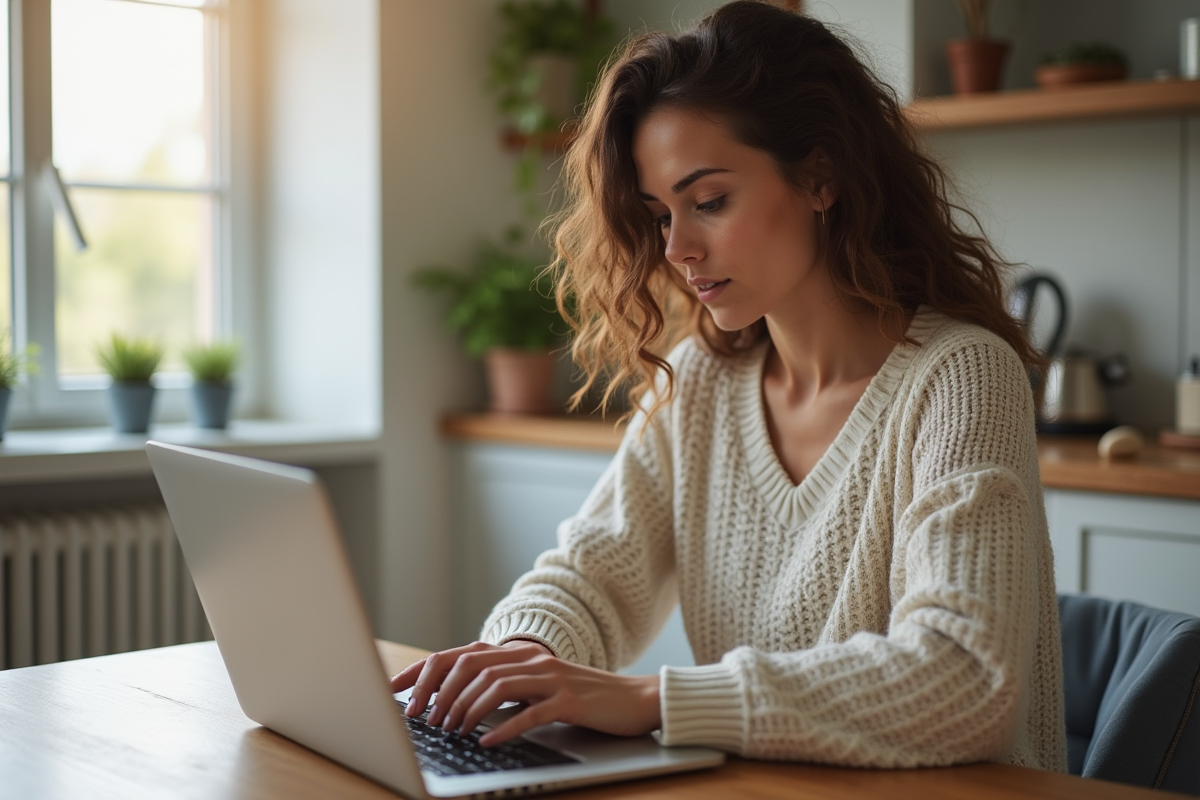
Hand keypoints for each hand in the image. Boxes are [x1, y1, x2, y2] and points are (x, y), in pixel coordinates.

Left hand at [389, 640, 660, 745]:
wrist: (633, 699)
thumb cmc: (580, 698)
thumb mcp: (535, 688)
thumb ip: (502, 689)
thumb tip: (452, 704)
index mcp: (518, 654)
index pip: (459, 654)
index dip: (423, 670)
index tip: (394, 690)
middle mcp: (530, 659)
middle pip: (472, 665)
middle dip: (440, 692)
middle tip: (423, 719)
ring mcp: (551, 677)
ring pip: (496, 685)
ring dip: (467, 710)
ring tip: (451, 730)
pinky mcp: (570, 699)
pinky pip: (531, 712)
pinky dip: (505, 727)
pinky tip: (488, 742)